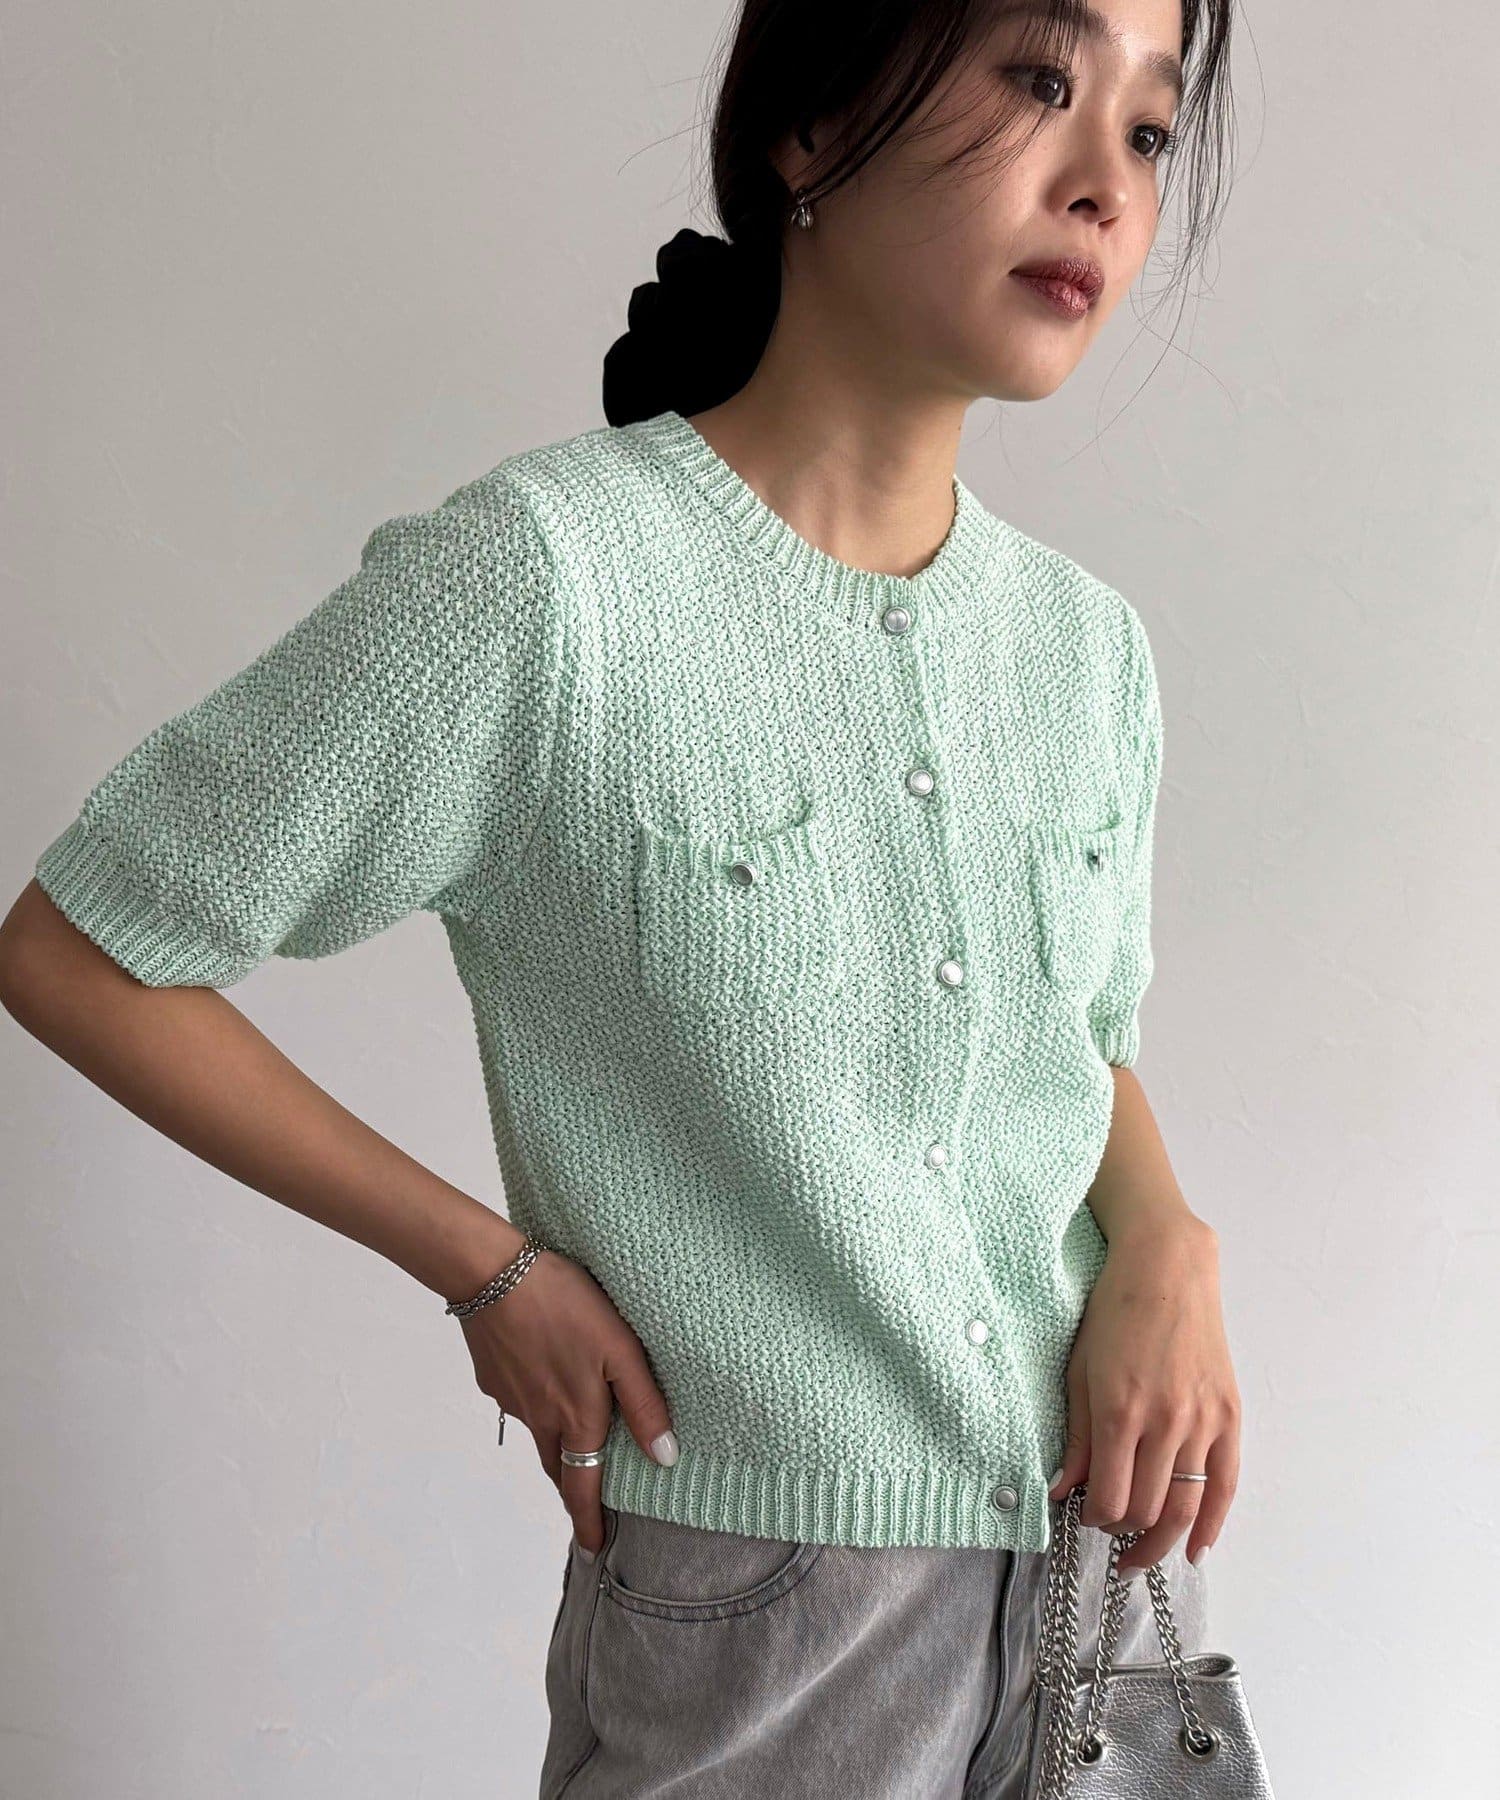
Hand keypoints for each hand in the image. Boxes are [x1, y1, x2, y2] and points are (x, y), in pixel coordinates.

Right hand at [457, 1245, 678, 1557]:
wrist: (493, 1273)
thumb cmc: (566, 1303)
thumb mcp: (620, 1348)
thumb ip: (643, 1403)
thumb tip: (664, 1458)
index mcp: (576, 1417)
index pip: (582, 1487)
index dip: (588, 1522)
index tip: (593, 1549)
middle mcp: (540, 1418)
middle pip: (557, 1466)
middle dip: (572, 1489)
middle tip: (586, 1501)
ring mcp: (511, 1398)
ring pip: (537, 1433)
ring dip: (554, 1444)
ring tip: (571, 1432)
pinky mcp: (492, 1376)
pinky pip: (518, 1400)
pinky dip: (533, 1401)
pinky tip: (542, 1371)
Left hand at [1046, 1217, 1238, 1576]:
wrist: (1166, 1269)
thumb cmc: (1114, 1311)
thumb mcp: (1080, 1369)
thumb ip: (1074, 1436)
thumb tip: (1063, 1491)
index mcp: (1119, 1411)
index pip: (1110, 1499)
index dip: (1095, 1520)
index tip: (1085, 1516)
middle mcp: (1164, 1422)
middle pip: (1147, 1510)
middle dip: (1124, 1532)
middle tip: (1111, 1535)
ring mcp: (1202, 1421)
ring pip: (1185, 1506)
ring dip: (1162, 1540)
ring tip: (1143, 1555)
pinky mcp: (1229, 1415)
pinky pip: (1225, 1484)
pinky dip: (1212, 1523)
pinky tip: (1197, 1548)